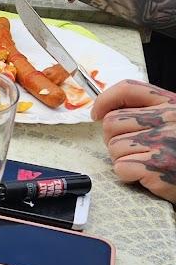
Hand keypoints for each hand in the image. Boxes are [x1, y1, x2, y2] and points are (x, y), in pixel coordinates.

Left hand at [91, 79, 175, 203]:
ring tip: (145, 163)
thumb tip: (104, 112)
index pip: (130, 89)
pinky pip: (121, 167)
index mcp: (172, 104)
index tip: (96, 114)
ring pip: (114, 146)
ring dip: (122, 159)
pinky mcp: (158, 165)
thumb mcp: (173, 122)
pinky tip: (147, 175)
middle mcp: (169, 118)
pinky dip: (129, 175)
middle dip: (114, 138)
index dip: (106, 100)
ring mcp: (164, 141)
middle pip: (112, 121)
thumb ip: (148, 113)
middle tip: (132, 150)